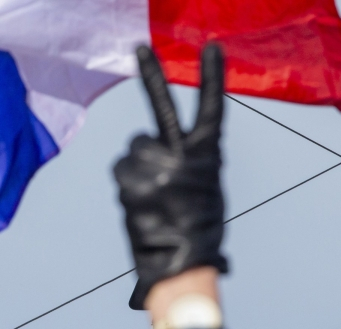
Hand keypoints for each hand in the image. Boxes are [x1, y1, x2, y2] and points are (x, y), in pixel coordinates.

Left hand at [114, 43, 226, 309]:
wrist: (183, 262)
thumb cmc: (201, 230)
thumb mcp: (209, 190)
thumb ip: (191, 164)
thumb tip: (163, 153)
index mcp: (208, 157)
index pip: (212, 110)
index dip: (213, 78)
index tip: (212, 50)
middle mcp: (180, 155)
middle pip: (161, 109)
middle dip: (153, 75)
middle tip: (142, 50)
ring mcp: (153, 165)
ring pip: (135, 148)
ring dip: (139, 163)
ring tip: (154, 193)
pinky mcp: (128, 179)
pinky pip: (123, 169)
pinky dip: (129, 182)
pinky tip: (142, 203)